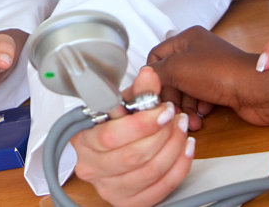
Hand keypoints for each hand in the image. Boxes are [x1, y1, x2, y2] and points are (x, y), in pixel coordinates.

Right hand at [71, 67, 193, 206]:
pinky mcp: (130, 202)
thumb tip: (150, 74)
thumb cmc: (113, 125)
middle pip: (133, 156)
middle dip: (162, 134)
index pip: (110, 137)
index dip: (142, 124)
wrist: (107, 152)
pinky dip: (180, 167)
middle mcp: (92, 169)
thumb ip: (137, 91)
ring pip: (150, 172)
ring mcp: (110, 189)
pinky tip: (185, 148)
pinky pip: (162, 188)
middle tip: (175, 116)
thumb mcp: (122, 104)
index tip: (163, 110)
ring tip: (181, 128)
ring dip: (174, 147)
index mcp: (83, 142)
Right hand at [148, 27, 268, 126]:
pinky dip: (198, 109)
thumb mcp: (177, 68)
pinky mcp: (221, 87)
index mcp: (187, 39)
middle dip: (171, 97)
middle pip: (170, 77)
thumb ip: (154, 73)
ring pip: (185, 90)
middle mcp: (198, 52)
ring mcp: (211, 70)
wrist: (257, 91)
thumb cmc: (218, 74)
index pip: (156, 56)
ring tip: (190, 120)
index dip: (152, 76)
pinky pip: (200, 99)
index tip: (152, 93)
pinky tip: (202, 116)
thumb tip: (143, 82)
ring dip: (184, 107)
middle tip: (171, 112)